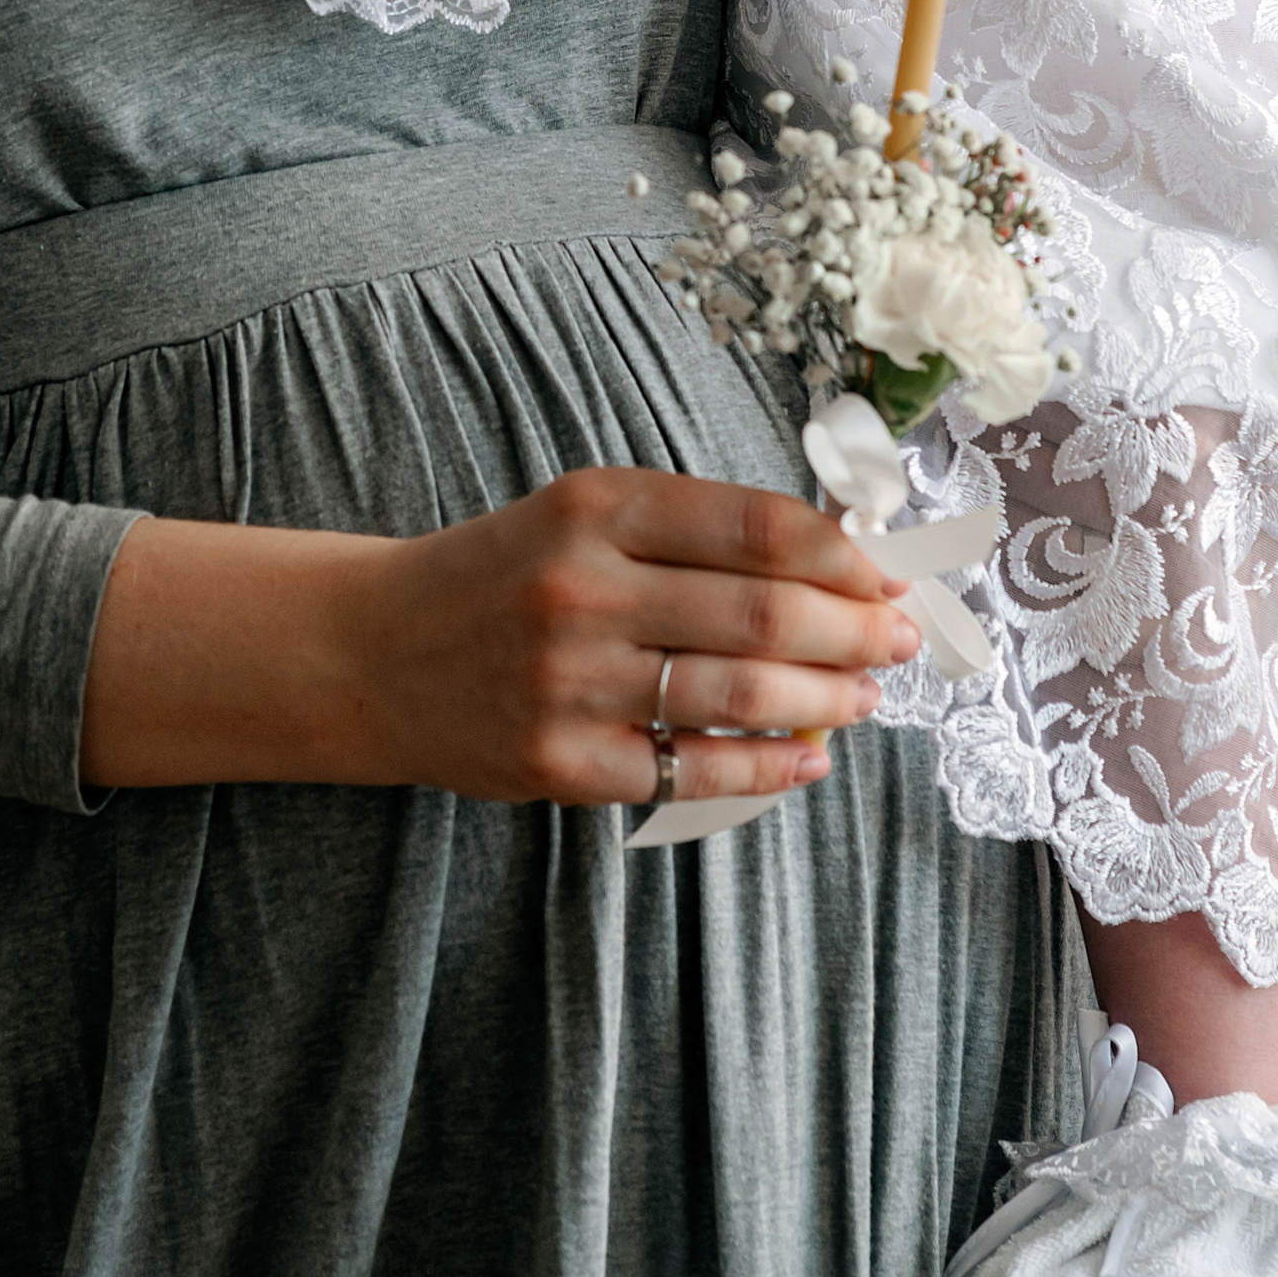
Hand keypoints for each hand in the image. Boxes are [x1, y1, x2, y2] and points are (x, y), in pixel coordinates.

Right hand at [77, 471, 920, 803]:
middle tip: (903, 637)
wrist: (374, 651)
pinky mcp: (560, 764)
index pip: (756, 524)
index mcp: (596, 506)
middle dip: (856, 627)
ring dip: (826, 697)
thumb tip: (838, 554)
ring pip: (740, 691)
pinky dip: (767, 766)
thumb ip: (694, 529)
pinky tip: (807, 756)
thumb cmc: (503, 575)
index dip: (844, 553)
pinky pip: (693, 769)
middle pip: (764, 610)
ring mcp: (570, 681)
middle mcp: (583, 587)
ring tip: (866, 696)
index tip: (890, 572)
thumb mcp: (585, 517)